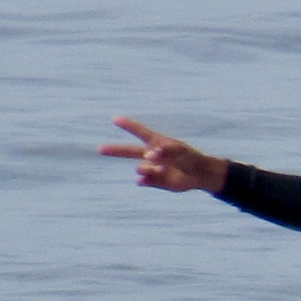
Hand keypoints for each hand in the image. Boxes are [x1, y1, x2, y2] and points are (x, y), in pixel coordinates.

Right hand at [101, 117, 228, 194]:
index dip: (127, 125)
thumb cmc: (191, 158)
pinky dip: (145, 180)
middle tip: (99, 149)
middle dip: (115, 150)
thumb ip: (163, 151)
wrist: (200, 175)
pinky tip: (145, 181)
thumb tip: (147, 155)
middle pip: (130, 151)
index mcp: (157, 143)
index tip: (114, 119)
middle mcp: (152, 155)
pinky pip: (145, 181)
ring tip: (155, 168)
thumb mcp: (180, 151)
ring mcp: (153, 168)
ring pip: (141, 168)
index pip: (140, 132)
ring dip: (145, 168)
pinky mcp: (155, 181)